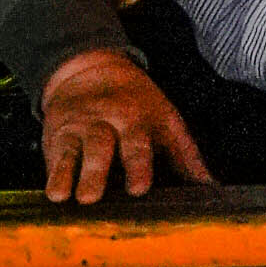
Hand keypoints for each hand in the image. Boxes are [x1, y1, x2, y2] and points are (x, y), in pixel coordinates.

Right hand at [39, 43, 211, 202]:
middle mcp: (106, 122)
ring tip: (70, 197)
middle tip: (94, 196)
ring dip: (71, 174)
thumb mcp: (164, 120)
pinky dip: (53, 175)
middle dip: (98, 170)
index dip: (138, 166)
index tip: (139, 188)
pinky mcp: (57, 137)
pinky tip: (53, 195)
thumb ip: (186, 156)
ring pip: (74, 151)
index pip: (138, 143)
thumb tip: (212, 187)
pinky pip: (54, 157)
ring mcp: (79, 129)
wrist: (89, 70)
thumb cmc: (136, 104)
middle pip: (102, 146)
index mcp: (137, 119)